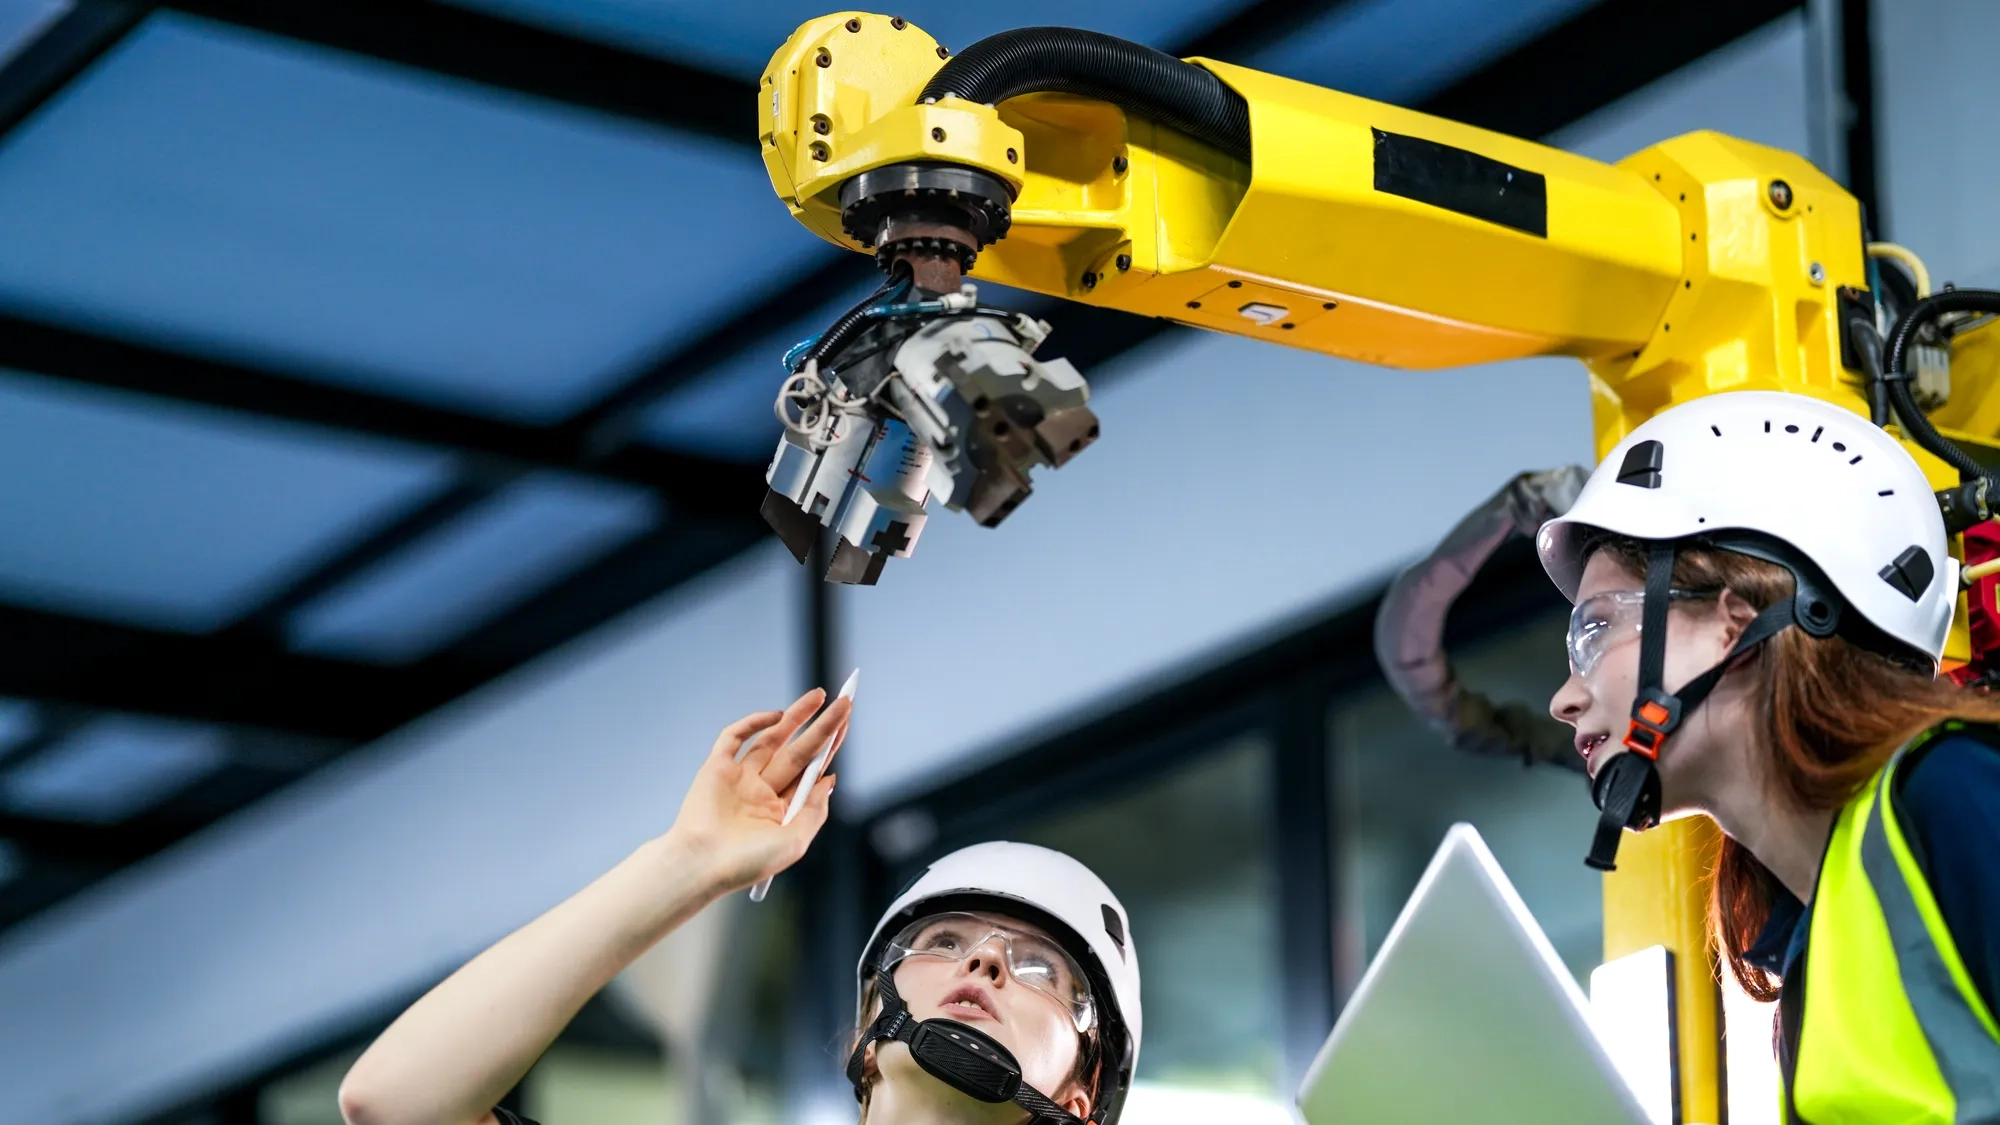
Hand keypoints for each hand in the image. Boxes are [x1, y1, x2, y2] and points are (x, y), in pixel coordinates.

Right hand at [664, 688, 850, 893]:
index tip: (846, 724)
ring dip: (795, 717)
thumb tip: (829, 779)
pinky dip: (753, 723)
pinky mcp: (716, 768)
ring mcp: (739, 778)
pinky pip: (734, 738)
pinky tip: (776, 716)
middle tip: (844, 703)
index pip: (812, 771)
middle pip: (798, 751)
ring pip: (771, 739)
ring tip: (819, 696)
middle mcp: (762, 791)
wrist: (701, 865)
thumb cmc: (746, 862)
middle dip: (821, 727)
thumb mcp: (794, 841)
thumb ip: (814, 810)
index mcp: (781, 810)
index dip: (830, 747)